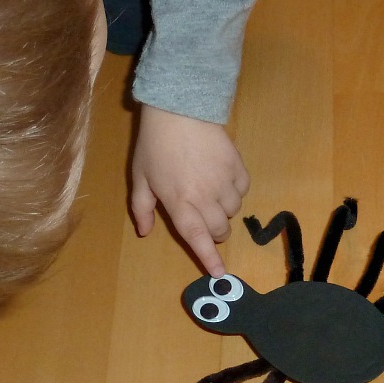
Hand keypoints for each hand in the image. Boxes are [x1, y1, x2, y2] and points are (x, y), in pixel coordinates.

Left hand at [131, 105, 249, 275]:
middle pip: (219, 230)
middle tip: (201, 217)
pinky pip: (243, 190)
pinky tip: (222, 179)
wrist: (180, 109)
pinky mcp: (238, 166)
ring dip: (223, 211)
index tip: (219, 273)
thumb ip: (141, 208)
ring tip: (209, 194)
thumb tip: (145, 232)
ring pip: (233, 212)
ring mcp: (224, 182)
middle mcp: (205, 197)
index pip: (198, 239)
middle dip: (213, 232)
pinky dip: (235, 191)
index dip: (209, 259)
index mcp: (180, 204)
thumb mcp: (140, 178)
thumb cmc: (154, 145)